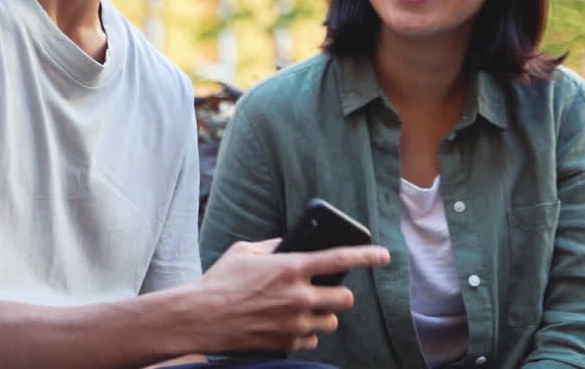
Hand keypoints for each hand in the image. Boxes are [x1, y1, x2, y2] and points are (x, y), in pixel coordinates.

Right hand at [189, 238, 389, 354]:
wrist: (200, 318)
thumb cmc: (219, 281)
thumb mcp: (244, 251)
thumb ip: (274, 246)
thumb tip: (292, 243)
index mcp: (291, 267)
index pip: (340, 259)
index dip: (367, 255)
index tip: (384, 255)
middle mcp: (298, 296)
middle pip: (345, 300)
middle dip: (340, 296)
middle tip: (327, 292)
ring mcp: (295, 322)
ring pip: (332, 322)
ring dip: (323, 315)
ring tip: (304, 309)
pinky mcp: (288, 342)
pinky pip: (313, 338)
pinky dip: (306, 332)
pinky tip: (288, 324)